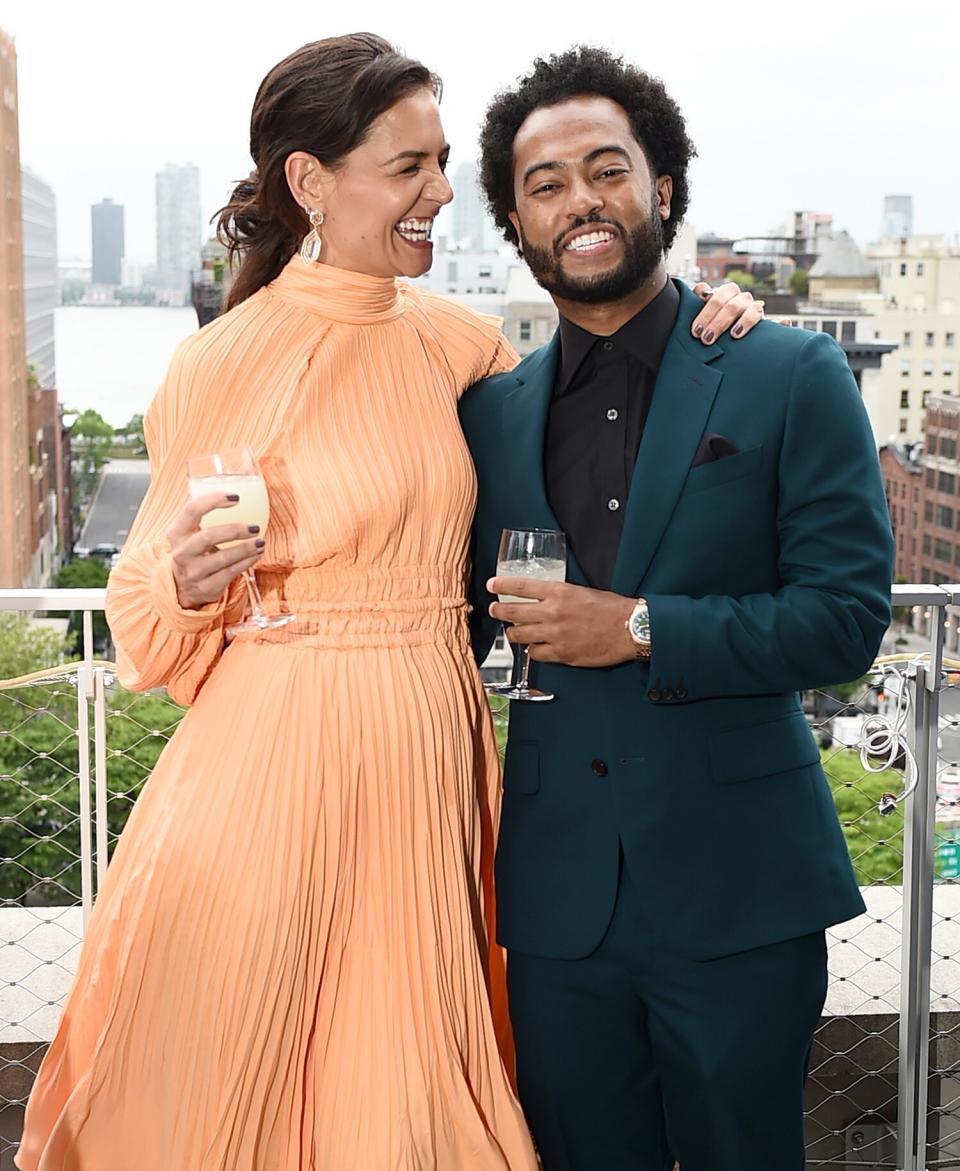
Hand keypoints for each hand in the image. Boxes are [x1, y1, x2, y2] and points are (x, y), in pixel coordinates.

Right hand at [168, 493, 265, 610]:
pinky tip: (257, 554)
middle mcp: (182, 553)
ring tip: (261, 541)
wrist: (178, 588)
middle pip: (208, 537)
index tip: (236, 497)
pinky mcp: (206, 588)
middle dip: (234, 530)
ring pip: (223, 558)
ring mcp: (193, 572)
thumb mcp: (188, 534)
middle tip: (255, 526)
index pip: (192, 510)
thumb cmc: (191, 552)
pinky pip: (231, 573)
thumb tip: (239, 496)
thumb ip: (204, 517)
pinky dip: (247, 562)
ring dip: (246, 549)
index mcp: (177, 532)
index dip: (213, 501)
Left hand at [487, 577, 635, 667]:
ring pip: (519, 635)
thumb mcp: (582, 592)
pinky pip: (535, 654)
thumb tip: (542, 599)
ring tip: (513, 631)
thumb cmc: (611, 609)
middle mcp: (553, 612)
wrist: (629, 629)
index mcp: (559, 592)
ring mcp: (555, 635)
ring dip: (513, 633)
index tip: (491, 585)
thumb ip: (559, 596)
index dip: (502, 585)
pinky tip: (535, 647)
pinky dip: (533, 650)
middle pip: (512, 612)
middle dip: (498, 611)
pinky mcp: (561, 654)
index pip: (521, 586)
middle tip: (494, 610)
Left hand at [690, 281, 763, 343]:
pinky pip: (754, 313)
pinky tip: (735, 334)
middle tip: (700, 337)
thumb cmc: (715, 331)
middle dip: (707, 318)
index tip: (694, 328)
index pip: (703, 290)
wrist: (739, 345)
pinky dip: (744, 323)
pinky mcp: (758, 311)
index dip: (696, 305)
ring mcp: (745, 301)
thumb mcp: (703, 323)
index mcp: (714, 293)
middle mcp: (731, 293)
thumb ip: (695, 308)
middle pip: (718, 299)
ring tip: (711, 338)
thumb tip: (694, 298)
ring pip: (734, 306)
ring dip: (720, 323)